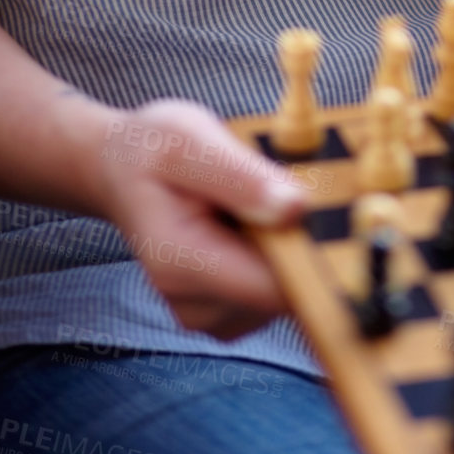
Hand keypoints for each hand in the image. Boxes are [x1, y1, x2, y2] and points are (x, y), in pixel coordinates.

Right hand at [90, 98, 308, 339]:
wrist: (123, 171)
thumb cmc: (154, 150)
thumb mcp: (190, 141)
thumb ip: (240, 176)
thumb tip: (295, 209)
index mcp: (182, 264)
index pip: (273, 289)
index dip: (313, 255)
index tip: (329, 217)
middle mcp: (195, 303)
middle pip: (286, 294)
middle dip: (300, 245)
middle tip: (282, 191)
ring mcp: (209, 313)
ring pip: (285, 295)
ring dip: (287, 249)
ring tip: (254, 204)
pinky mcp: (225, 310)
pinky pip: (274, 291)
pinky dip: (276, 257)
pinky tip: (252, 226)